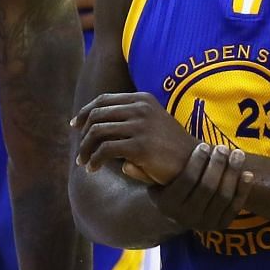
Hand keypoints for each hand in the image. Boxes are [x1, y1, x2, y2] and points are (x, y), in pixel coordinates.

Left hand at [72, 92, 197, 184]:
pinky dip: (94, 159)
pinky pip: (105, 150)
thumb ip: (127, 121)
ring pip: (97, 132)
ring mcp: (140, 126)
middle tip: (79, 152)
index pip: (104, 100)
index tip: (74, 125)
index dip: (85, 112)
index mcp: (142, 99)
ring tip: (83, 163)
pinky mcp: (140, 146)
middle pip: (97, 115)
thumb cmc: (169, 148)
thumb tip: (92, 128)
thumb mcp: (150, 125)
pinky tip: (93, 169)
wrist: (195, 164)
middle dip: (83, 134)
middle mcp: (141, 108)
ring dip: (85, 149)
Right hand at [149, 144, 255, 231]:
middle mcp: (186, 218)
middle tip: (223, 147)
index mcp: (168, 206)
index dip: (197, 162)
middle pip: (207, 188)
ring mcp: (205, 224)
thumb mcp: (153, 182)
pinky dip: (243, 189)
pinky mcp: (221, 226)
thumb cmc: (166, 187)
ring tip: (237, 153)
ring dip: (232, 173)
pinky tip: (246, 172)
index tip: (203, 145)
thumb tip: (126, 164)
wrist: (179, 213)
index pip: (186, 181)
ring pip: (223, 196)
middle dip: (217, 165)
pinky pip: (235, 206)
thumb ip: (143, 171)